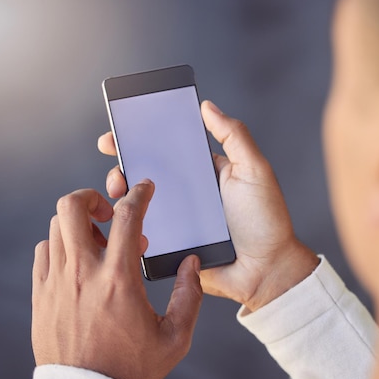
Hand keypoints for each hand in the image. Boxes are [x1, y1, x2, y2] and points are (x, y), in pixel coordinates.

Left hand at [31, 182, 202, 378]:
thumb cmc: (130, 368)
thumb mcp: (175, 337)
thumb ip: (190, 295)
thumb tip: (192, 264)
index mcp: (119, 280)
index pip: (127, 217)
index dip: (139, 194)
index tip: (144, 188)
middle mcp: (83, 274)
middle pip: (72, 207)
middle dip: (92, 196)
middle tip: (108, 212)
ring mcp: (56, 282)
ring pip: (56, 226)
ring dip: (79, 224)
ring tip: (99, 242)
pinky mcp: (40, 294)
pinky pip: (44, 251)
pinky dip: (61, 245)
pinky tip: (78, 262)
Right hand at [98, 101, 318, 311]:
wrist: (265, 271)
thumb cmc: (266, 221)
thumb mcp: (254, 170)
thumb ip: (234, 136)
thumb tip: (207, 106)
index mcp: (204, 172)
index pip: (168, 149)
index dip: (144, 137)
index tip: (121, 130)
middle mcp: (187, 194)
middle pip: (146, 173)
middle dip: (123, 161)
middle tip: (112, 152)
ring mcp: (176, 221)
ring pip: (139, 203)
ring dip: (121, 192)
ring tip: (118, 188)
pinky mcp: (170, 246)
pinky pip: (143, 233)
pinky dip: (128, 225)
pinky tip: (121, 218)